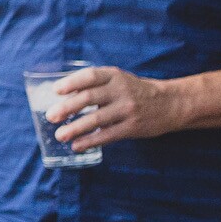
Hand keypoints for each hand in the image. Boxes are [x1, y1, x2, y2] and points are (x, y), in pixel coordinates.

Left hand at [47, 66, 177, 148]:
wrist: (169, 104)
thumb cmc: (134, 91)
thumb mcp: (118, 80)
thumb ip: (95, 85)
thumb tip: (64, 96)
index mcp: (114, 75)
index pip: (90, 76)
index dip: (71, 82)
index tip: (55, 91)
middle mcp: (121, 91)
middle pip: (89, 98)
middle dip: (67, 108)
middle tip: (51, 116)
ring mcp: (127, 109)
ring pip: (96, 119)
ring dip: (75, 128)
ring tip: (60, 135)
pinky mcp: (133, 127)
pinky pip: (108, 135)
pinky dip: (90, 141)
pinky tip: (77, 146)